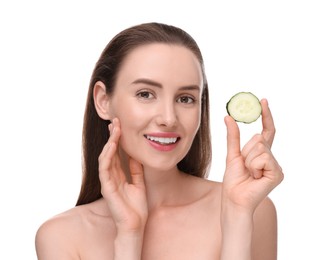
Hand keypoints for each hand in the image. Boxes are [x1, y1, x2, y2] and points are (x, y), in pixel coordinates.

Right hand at [98, 118, 147, 233]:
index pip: (116, 153)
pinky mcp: (106, 188)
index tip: (120, 125)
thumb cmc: (136, 207)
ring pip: (106, 157)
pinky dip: (107, 156)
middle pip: (110, 152)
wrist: (136, 225)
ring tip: (115, 128)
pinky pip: (104, 169)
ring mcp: (107, 181)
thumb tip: (135, 154)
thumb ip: (136, 169)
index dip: (117, 139)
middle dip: (112, 136)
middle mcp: (111, 176)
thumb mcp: (139, 182)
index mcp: (118, 175)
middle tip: (115, 121)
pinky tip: (111, 145)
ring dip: (110, 142)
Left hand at [222, 99, 283, 212]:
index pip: (266, 130)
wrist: (234, 197)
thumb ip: (233, 136)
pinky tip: (255, 177)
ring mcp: (276, 166)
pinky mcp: (278, 173)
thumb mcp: (232, 154)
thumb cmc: (234, 179)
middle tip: (245, 167)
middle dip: (246, 151)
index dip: (266, 115)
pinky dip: (254, 166)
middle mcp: (271, 157)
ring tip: (249, 173)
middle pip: (259, 138)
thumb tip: (228, 117)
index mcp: (261, 153)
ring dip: (248, 160)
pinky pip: (263, 157)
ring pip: (260, 147)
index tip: (263, 100)